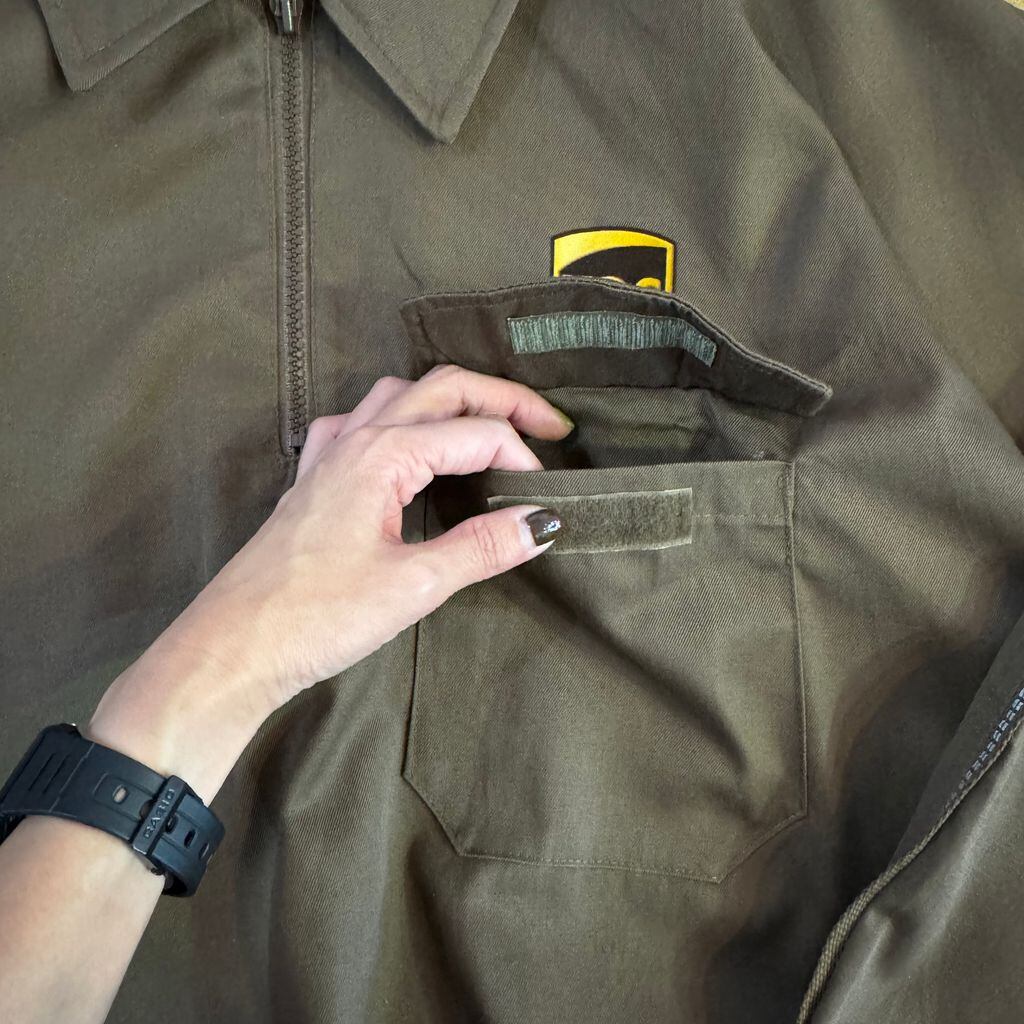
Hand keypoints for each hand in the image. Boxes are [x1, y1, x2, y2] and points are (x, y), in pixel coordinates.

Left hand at [85, 365, 571, 798]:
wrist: (235, 646)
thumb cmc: (316, 616)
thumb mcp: (413, 585)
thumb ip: (482, 548)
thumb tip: (543, 523)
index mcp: (384, 455)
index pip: (474, 432)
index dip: (521, 455)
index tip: (547, 496)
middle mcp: (356, 439)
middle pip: (441, 388)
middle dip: (502, 398)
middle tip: (550, 424)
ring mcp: (329, 455)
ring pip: (400, 395)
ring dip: (450, 400)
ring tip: (487, 425)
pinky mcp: (314, 481)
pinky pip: (360, 423)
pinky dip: (398, 419)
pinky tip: (404, 446)